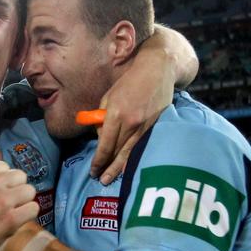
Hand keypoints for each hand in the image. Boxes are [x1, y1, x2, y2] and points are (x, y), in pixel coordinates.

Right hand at [0, 160, 38, 250]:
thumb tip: (8, 181)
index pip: (5, 166)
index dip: (3, 180)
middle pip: (21, 176)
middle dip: (16, 188)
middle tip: (7, 202)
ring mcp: (2, 200)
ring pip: (30, 191)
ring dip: (23, 201)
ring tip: (12, 212)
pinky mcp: (10, 220)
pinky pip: (33, 208)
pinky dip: (27, 215)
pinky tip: (16, 221)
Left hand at [91, 44, 174, 183]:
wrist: (158, 69)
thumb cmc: (129, 81)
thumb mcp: (109, 96)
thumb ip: (102, 118)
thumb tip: (100, 138)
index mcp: (115, 113)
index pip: (105, 144)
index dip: (99, 160)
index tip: (93, 170)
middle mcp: (131, 122)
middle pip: (118, 152)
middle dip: (108, 167)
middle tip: (100, 180)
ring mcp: (145, 125)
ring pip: (131, 152)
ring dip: (120, 167)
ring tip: (111, 179)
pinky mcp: (156, 126)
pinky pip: (143, 146)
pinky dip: (135, 158)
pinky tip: (130, 168)